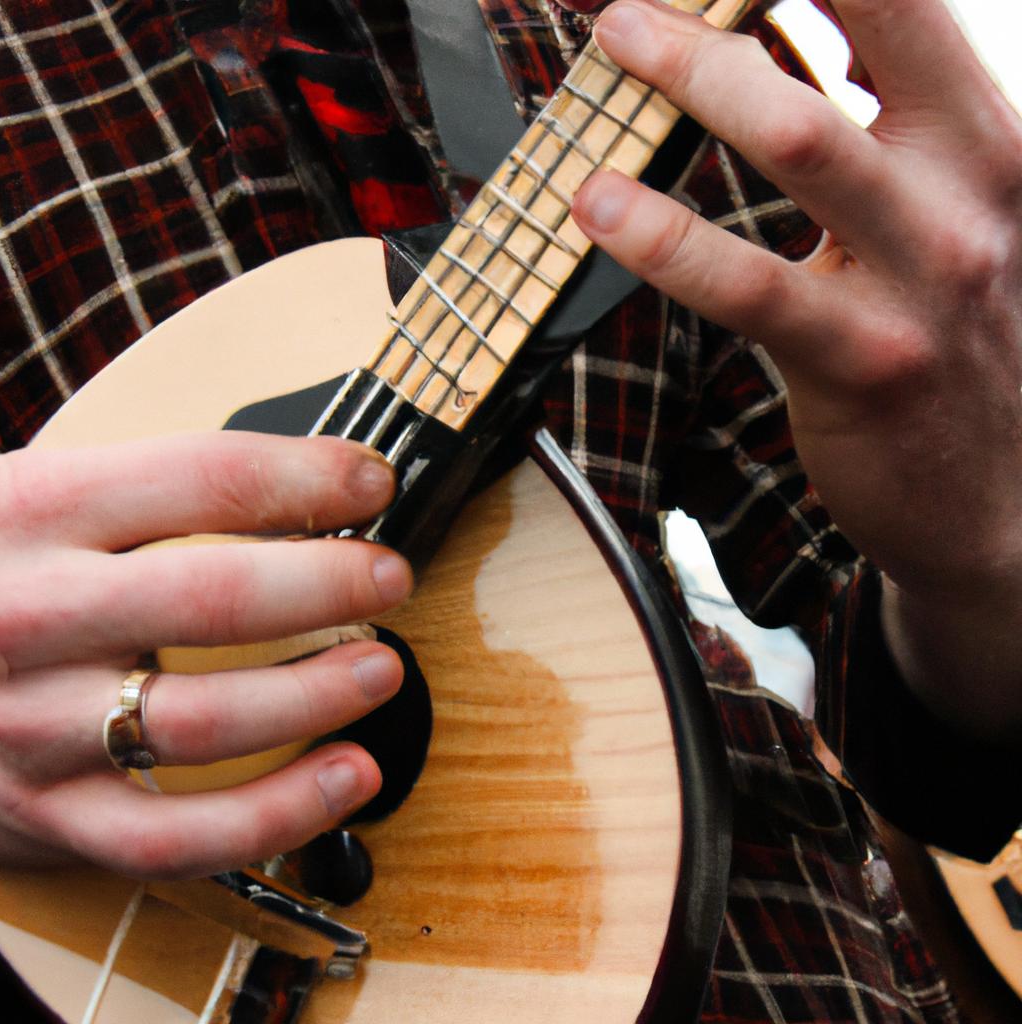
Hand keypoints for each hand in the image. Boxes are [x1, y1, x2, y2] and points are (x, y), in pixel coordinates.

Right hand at [0, 432, 411, 876]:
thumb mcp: (36, 499)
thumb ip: (153, 495)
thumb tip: (309, 487)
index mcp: (37, 512)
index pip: (206, 478)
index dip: (310, 478)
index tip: (372, 485)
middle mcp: (34, 616)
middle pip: (216, 599)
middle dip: (332, 584)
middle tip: (391, 577)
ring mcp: (37, 726)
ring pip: (206, 722)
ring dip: (318, 695)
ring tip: (382, 670)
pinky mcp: (50, 816)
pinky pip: (179, 834)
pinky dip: (279, 813)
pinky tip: (346, 776)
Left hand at [573, 0, 1021, 734]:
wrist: (998, 496)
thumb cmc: (950, 344)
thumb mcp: (943, 221)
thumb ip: (883, 139)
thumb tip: (793, 50)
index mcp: (987, 142)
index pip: (905, 4)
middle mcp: (969, 193)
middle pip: (861, 30)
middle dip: (730, 0)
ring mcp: (923, 279)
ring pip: (802, 141)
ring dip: (695, 75)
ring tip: (614, 43)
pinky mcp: (862, 363)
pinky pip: (751, 286)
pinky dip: (666, 237)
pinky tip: (601, 208)